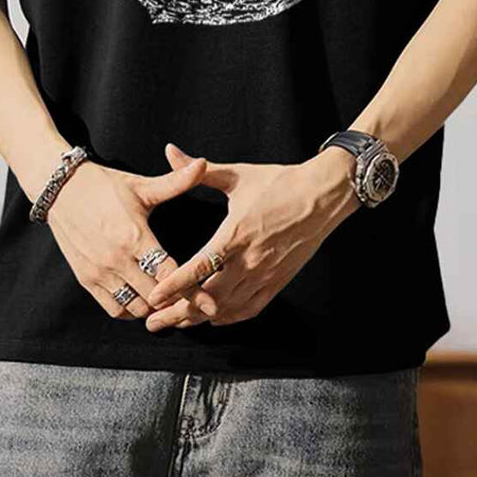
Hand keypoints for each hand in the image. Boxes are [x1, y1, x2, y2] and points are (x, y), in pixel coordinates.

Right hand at [45, 155, 221, 320]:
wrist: (62, 189)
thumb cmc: (106, 186)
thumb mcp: (142, 186)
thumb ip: (176, 181)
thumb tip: (203, 163)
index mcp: (135, 236)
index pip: (168, 274)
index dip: (191, 291)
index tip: (210, 304)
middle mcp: (117, 259)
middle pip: (154, 296)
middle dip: (175, 301)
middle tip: (192, 301)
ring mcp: (100, 272)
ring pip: (135, 308)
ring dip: (153, 308)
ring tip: (168, 301)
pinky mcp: (86, 279)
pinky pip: (113, 309)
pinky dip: (130, 310)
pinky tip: (142, 300)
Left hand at [144, 142, 360, 331]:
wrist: (323, 195)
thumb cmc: (280, 183)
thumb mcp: (238, 174)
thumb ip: (199, 171)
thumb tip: (170, 152)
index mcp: (236, 233)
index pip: (199, 267)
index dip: (174, 285)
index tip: (153, 297)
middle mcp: (249, 260)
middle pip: (208, 297)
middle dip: (178, 312)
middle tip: (153, 321)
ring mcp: (265, 275)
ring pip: (227, 308)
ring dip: (199, 318)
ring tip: (176, 324)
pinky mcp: (278, 282)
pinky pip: (250, 309)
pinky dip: (229, 318)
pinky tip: (213, 319)